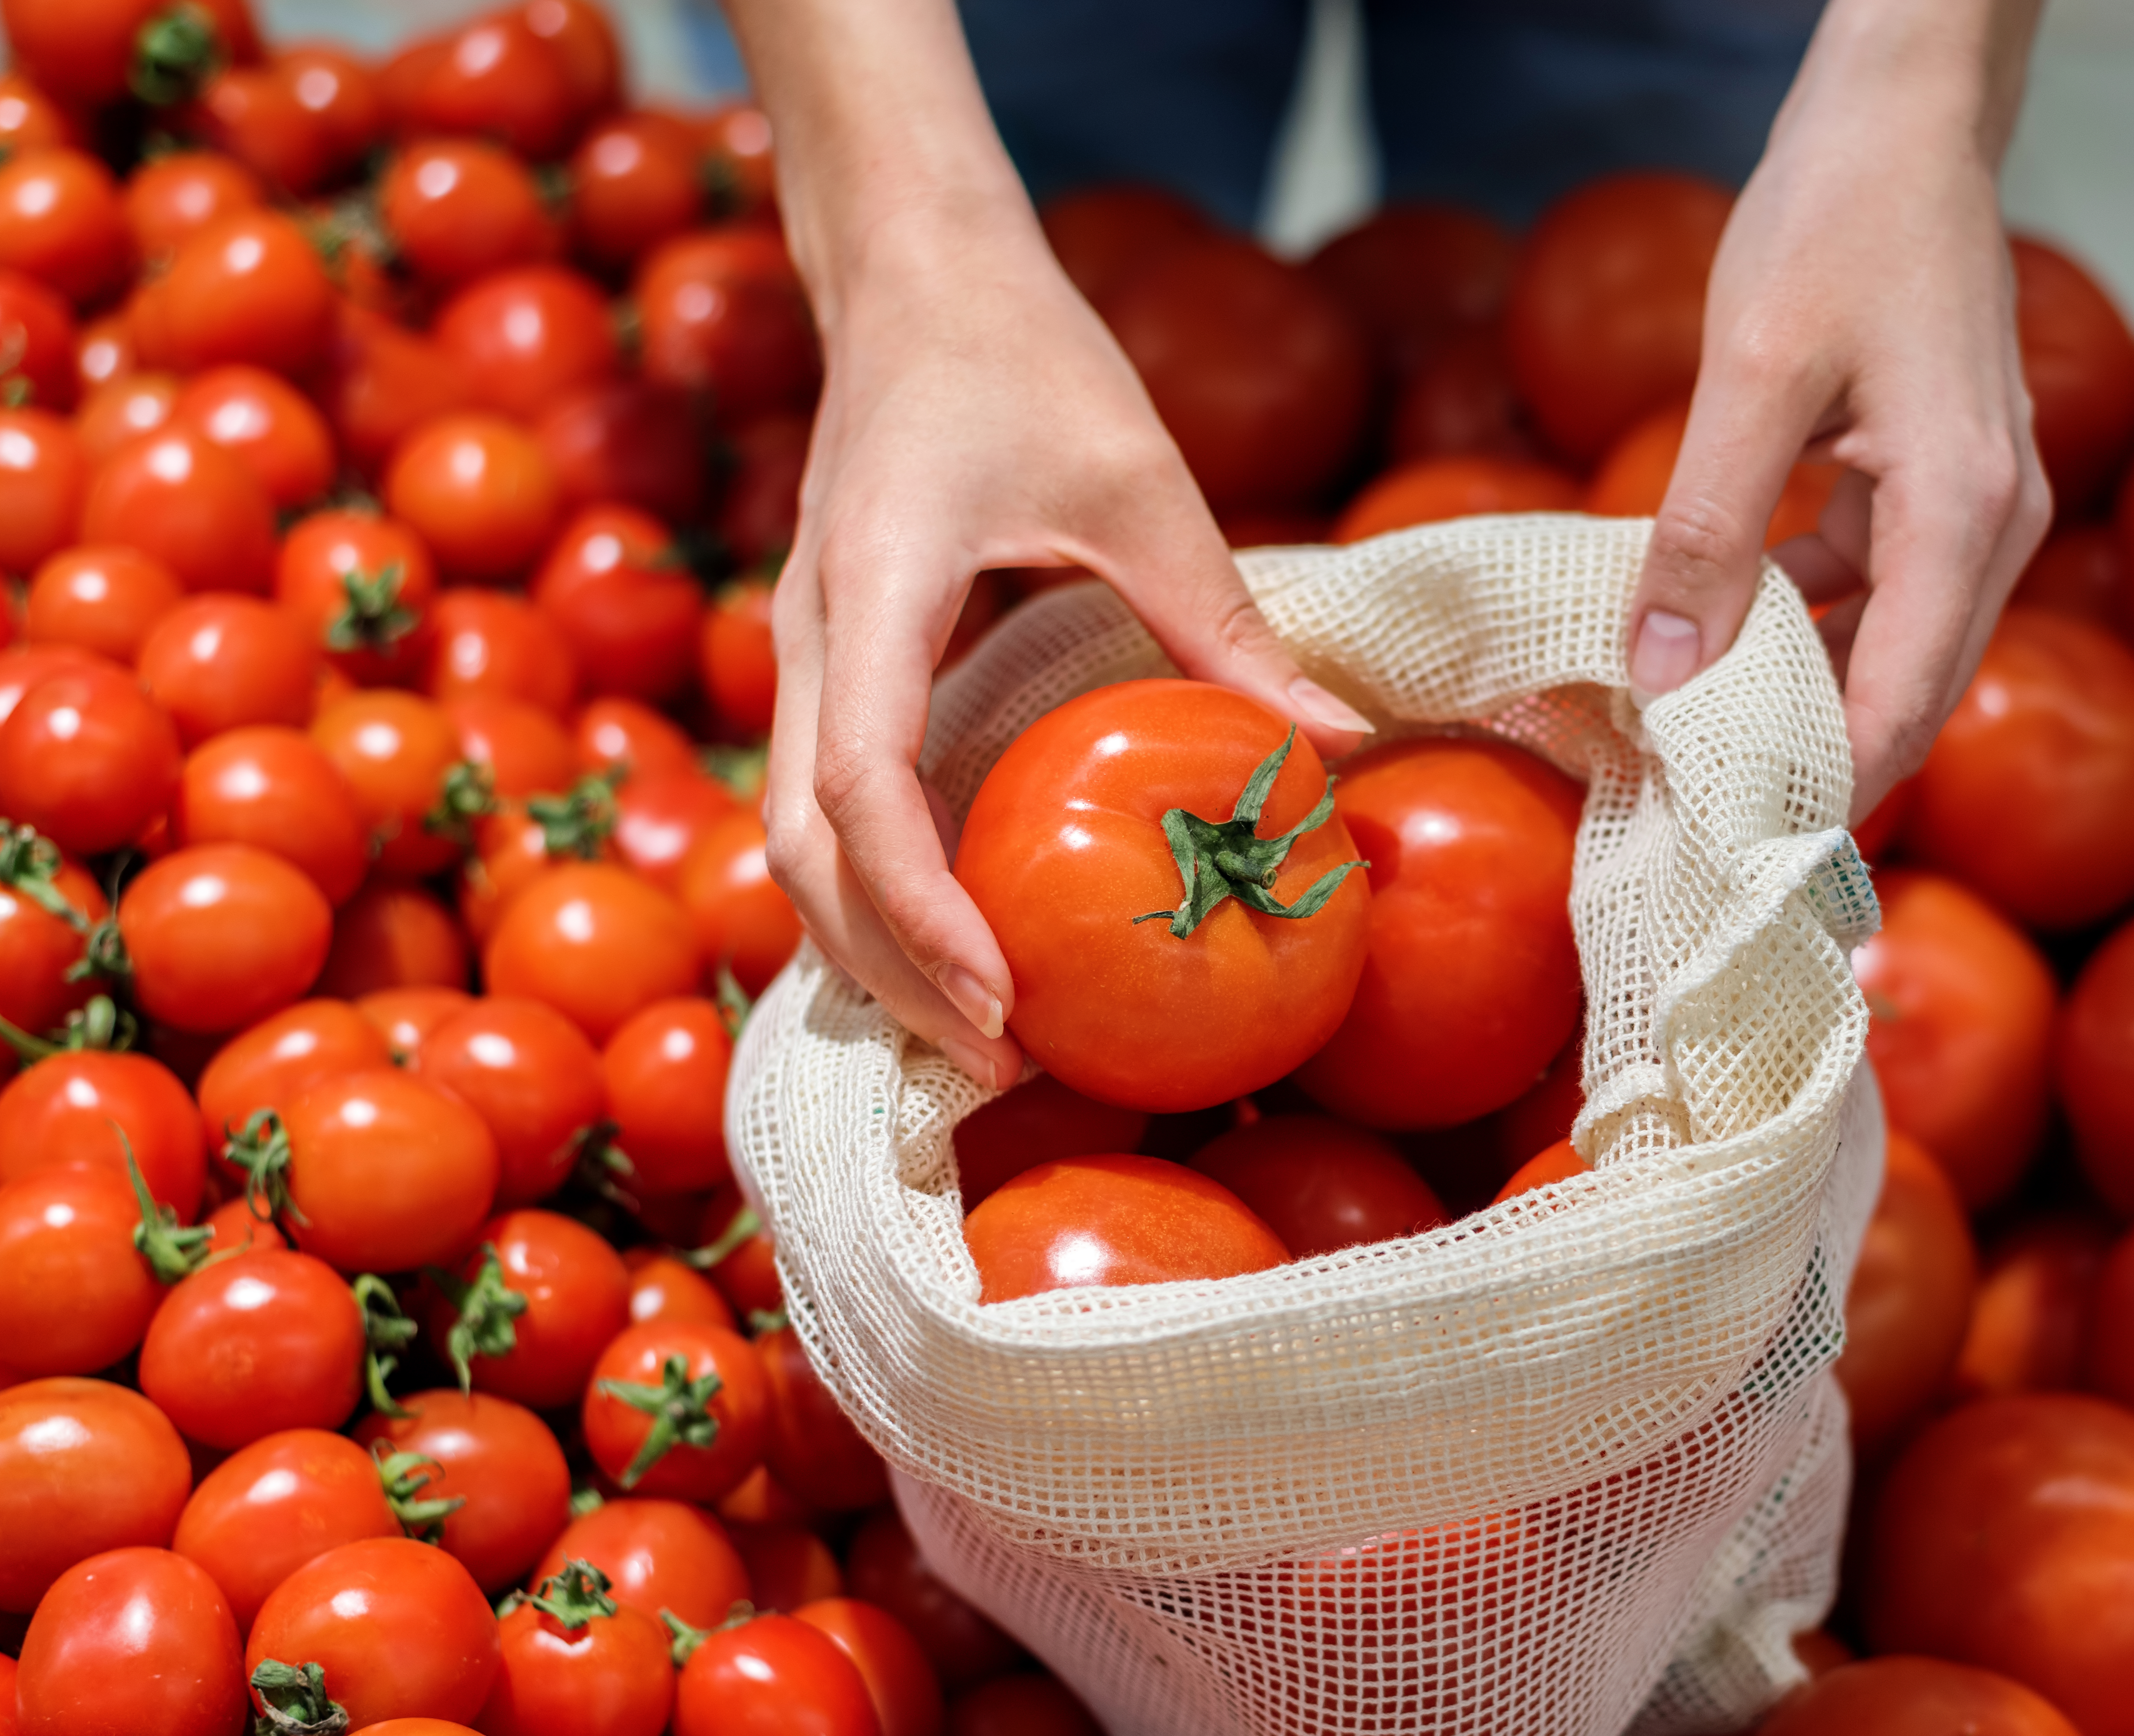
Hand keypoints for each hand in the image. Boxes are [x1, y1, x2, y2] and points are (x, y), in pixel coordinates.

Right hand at [755, 205, 1372, 1089]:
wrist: (916, 272)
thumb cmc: (1025, 356)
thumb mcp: (1142, 481)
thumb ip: (1226, 621)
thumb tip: (1338, 751)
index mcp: (874, 584)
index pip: (861, 788)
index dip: (921, 909)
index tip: (998, 998)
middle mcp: (814, 636)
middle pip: (805, 853)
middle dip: (891, 972)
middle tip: (1006, 1064)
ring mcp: (809, 656)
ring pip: (795, 847)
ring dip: (874, 952)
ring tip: (986, 1042)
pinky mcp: (833, 668)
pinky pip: (826, 811)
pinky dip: (876, 897)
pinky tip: (955, 956)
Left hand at [1623, 0, 2052, 827]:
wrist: (1903, 119)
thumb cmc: (1839, 219)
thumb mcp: (1753, 375)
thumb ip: (1707, 526)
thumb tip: (1663, 666)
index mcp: (1967, 511)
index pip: (1901, 706)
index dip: (1821, 792)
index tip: (1734, 853)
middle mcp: (1995, 526)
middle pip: (1906, 698)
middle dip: (1808, 765)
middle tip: (1696, 825)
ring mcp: (1974, 508)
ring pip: (1886, 650)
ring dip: (1794, 695)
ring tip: (1683, 745)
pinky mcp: (1937, 486)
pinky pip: (1873, 591)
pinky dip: (1800, 625)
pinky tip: (1712, 637)